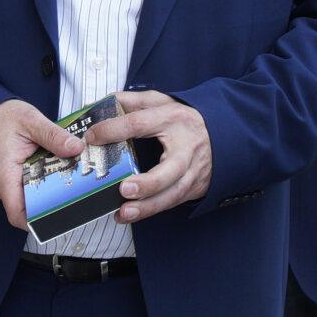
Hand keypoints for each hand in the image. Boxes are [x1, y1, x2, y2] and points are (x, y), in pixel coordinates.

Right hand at [0, 100, 80, 232]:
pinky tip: (52, 167)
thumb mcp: (30, 121)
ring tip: (67, 175)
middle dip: (51, 199)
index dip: (38, 221)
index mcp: (5, 176)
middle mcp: (1, 185)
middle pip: (28, 205)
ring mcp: (2, 183)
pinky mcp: (6, 178)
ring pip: (27, 195)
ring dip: (46, 187)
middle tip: (75, 189)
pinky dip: (38, 178)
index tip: (61, 215)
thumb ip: (53, 136)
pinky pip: (23, 185)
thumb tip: (76, 148)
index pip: (18, 215)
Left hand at [88, 90, 211, 223]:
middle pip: (170, 170)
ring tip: (124, 212)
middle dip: (148, 183)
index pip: (140, 124)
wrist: (225, 134)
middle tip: (124, 189)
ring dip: (148, 206)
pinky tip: (127, 215)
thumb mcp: (162, 102)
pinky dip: (150, 211)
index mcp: (173, 119)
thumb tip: (102, 103)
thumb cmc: (184, 119)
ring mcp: (193, 171)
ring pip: (173, 193)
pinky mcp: (194, 187)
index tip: (92, 137)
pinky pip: (172, 202)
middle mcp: (186, 148)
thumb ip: (133, 101)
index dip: (115, 129)